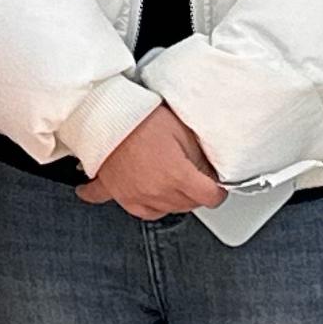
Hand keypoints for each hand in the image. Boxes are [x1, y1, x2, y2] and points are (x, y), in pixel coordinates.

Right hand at [77, 104, 224, 216]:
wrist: (105, 113)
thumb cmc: (141, 116)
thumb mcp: (182, 130)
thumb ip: (199, 156)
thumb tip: (209, 171)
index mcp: (176, 176)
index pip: (209, 197)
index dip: (217, 192)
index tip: (216, 188)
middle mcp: (157, 191)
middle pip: (188, 205)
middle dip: (196, 194)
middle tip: (195, 178)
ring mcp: (134, 195)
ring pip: (164, 211)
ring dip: (172, 200)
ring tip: (171, 184)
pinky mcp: (114, 191)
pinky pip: (128, 207)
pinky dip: (136, 203)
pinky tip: (136, 196)